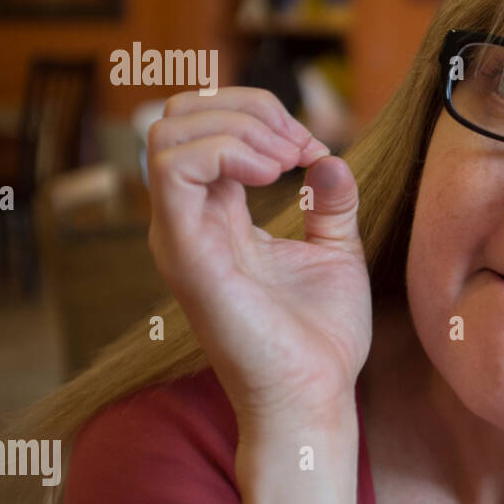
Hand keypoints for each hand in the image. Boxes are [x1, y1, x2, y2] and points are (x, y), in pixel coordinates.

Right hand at [146, 87, 370, 439]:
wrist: (314, 396)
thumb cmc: (321, 339)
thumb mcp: (334, 251)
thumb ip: (331, 202)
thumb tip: (328, 157)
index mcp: (219, 217)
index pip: (206, 129)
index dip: (262, 116)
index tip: (314, 149)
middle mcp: (189, 221)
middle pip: (179, 117)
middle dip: (246, 108)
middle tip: (300, 147)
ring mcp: (181, 235)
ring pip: (168, 131)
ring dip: (239, 125)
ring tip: (288, 160)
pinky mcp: (186, 252)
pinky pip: (174, 167)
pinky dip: (227, 148)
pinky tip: (275, 173)